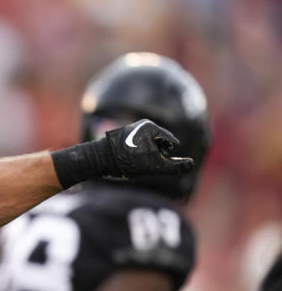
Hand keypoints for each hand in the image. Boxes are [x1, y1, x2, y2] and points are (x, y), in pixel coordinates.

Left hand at [50, 118, 194, 187]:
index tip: (149, 161)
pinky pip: (138, 147)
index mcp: (151, 127)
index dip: (164, 157)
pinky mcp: (123, 136)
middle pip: (160, 145)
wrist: (97, 159)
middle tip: (139, 162)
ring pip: (149, 147)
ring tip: (131, 162)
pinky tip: (125, 161)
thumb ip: (174, 166)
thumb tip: (192, 164)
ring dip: (145, 157)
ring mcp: (132, 129)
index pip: (172, 144)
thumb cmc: (126, 162)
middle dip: (155, 156)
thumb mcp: (153, 166)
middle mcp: (142, 124)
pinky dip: (135, 156)